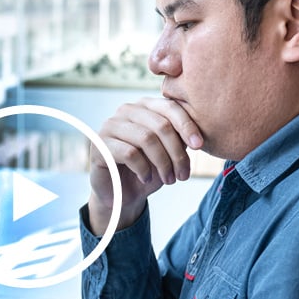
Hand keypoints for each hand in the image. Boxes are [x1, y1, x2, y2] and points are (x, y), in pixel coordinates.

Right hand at [88, 97, 202, 233]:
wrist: (122, 193)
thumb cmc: (148, 169)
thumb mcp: (169, 153)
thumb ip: (180, 138)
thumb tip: (197, 134)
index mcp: (145, 106)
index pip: (170, 107)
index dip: (187, 126)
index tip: (199, 146)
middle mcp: (125, 111)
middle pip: (160, 125)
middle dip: (176, 153)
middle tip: (183, 175)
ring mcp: (110, 126)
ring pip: (146, 139)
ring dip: (163, 163)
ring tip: (169, 180)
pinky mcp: (99, 145)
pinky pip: (130, 154)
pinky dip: (143, 169)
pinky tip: (145, 178)